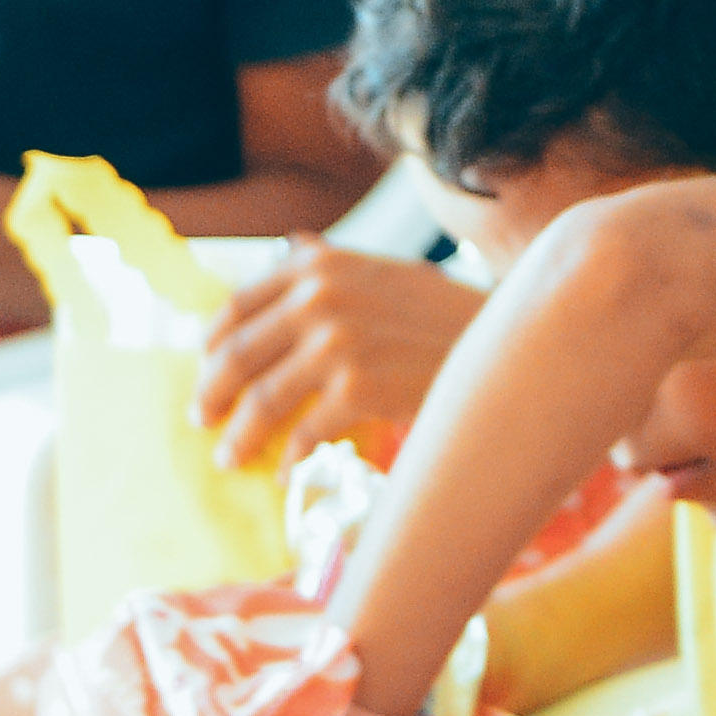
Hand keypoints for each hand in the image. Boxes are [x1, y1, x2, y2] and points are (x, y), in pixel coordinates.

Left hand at [200, 246, 487, 470]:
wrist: (513, 341)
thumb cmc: (447, 316)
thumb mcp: (387, 270)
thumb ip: (334, 262)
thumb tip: (291, 243)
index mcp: (319, 265)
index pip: (238, 307)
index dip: (213, 345)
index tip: (207, 371)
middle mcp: (320, 297)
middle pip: (237, 357)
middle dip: (211, 396)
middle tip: (202, 421)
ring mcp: (338, 343)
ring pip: (261, 403)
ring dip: (237, 438)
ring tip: (230, 459)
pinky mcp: (359, 389)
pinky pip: (305, 434)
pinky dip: (291, 459)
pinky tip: (288, 472)